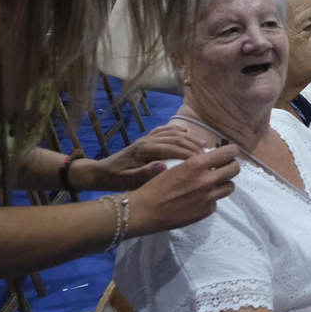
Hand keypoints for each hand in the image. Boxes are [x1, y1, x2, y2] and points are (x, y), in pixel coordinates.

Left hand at [85, 123, 203, 191]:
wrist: (101, 173)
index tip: (205, 162)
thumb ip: (146, 173)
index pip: (174, 148)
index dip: (191, 154)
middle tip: (209, 156)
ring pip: (174, 133)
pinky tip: (187, 133)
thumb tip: (164, 166)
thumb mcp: (129, 180)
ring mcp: (147, 137)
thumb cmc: (116, 179)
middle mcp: (148, 140)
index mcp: (145, 149)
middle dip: (194, 146)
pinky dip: (178, 131)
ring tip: (204, 146)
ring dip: (190, 138)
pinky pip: (165, 130)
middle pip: (177, 138)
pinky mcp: (146, 139)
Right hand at [125, 146, 241, 235]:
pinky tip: (197, 200)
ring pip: (230, 187)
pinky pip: (216, 202)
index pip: (229, 153)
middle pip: (235, 169)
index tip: (231, 153)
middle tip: (223, 168)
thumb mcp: (178, 167)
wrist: (145, 211)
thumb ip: (198, 164)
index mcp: (198, 164)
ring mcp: (208, 198)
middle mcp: (207, 180)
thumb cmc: (156, 186)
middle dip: (230, 167)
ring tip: (211, 185)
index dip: (232, 152)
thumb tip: (211, 161)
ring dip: (223, 184)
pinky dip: (210, 200)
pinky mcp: (206, 211)